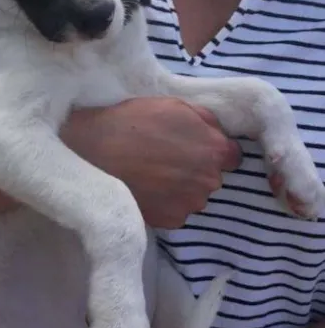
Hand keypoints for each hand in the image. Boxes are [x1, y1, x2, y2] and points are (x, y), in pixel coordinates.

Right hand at [62, 97, 240, 227]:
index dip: (212, 151)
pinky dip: (164, 204)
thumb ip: (205, 120)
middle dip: (195, 170)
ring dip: (180, 189)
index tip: (194, 148)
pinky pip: (175, 211)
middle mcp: (209, 181)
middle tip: (166, 159)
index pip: (232, 157)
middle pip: (210, 178)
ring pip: (192, 196)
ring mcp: (189, 204)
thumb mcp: (174, 105)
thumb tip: (217, 133)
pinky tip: (145, 190)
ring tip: (152, 176)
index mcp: (215, 151)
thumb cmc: (133, 122)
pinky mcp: (169, 221)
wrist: (95, 152)